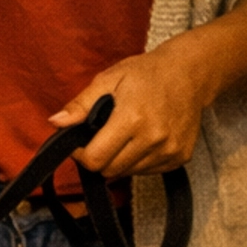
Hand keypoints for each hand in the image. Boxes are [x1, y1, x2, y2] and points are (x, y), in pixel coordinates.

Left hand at [49, 40, 214, 177]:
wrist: (190, 73)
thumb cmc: (146, 73)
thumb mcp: (108, 79)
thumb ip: (81, 104)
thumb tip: (56, 122)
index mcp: (132, 118)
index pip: (95, 158)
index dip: (81, 154)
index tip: (80, 142)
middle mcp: (154, 138)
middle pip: (110, 170)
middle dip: (99, 157)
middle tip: (101, 136)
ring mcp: (170, 150)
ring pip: (128, 173)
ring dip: (119, 159)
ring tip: (125, 134)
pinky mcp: (180, 157)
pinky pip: (148, 171)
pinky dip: (139, 161)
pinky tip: (142, 138)